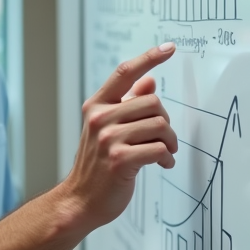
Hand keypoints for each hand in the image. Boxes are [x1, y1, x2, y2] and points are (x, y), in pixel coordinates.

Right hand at [63, 44, 178, 227]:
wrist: (80, 201)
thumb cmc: (97, 165)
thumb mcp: (107, 128)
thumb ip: (127, 103)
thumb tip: (149, 81)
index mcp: (97, 105)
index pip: (125, 73)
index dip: (149, 58)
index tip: (169, 48)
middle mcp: (100, 118)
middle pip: (153, 102)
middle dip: (166, 122)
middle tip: (165, 138)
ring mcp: (109, 139)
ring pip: (160, 125)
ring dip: (169, 142)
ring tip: (165, 153)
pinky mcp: (120, 160)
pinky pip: (158, 149)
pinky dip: (166, 158)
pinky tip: (162, 164)